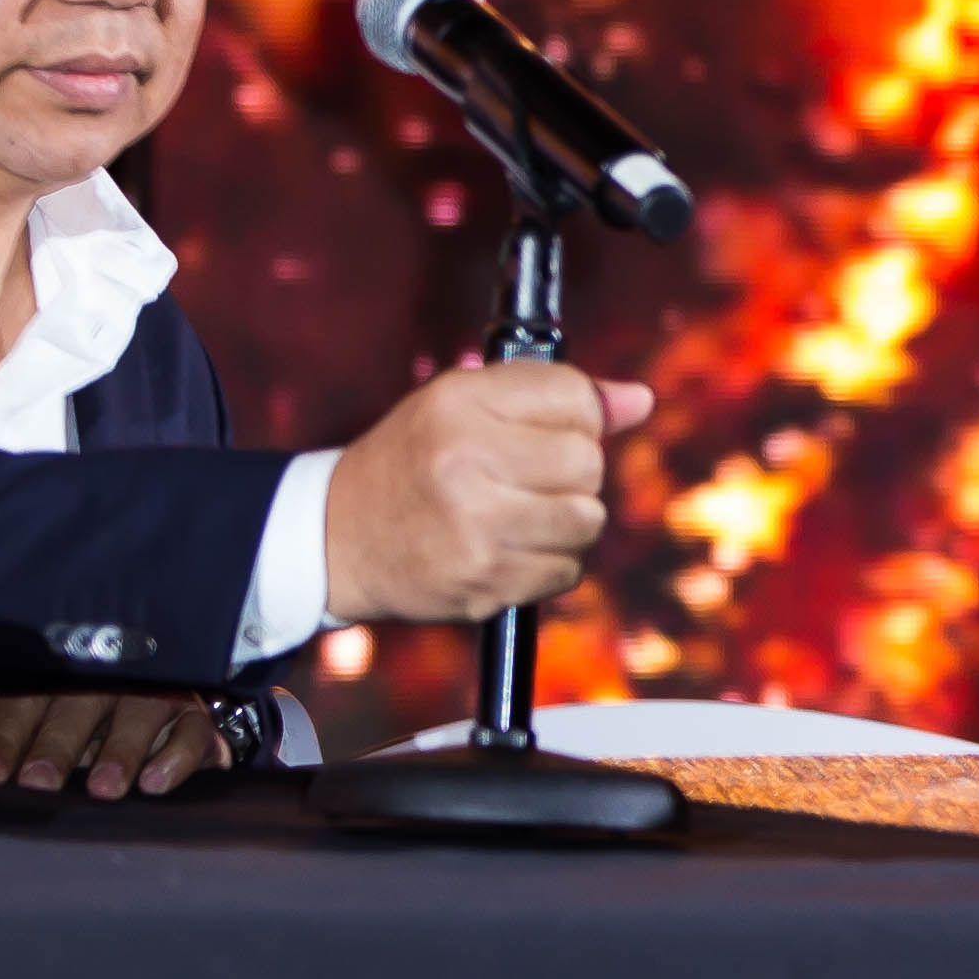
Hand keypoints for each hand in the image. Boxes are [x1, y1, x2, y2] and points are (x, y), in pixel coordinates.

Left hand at [0, 689, 224, 799]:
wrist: (170, 712)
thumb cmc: (90, 725)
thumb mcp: (43, 728)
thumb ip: (4, 746)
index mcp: (55, 684)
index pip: (22, 706)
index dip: (1, 740)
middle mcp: (104, 684)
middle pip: (76, 709)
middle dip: (55, 746)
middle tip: (38, 781)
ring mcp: (152, 698)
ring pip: (137, 714)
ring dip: (119, 750)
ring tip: (103, 789)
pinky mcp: (196, 719)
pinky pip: (190, 733)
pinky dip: (174, 757)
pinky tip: (154, 783)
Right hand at [322, 362, 658, 622]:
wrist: (338, 538)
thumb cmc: (415, 460)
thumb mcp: (464, 403)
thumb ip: (553, 394)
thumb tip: (639, 402)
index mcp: (460, 402)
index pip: (576, 398)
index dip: (577, 417)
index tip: (548, 431)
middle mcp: (466, 462)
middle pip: (588, 463)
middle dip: (574, 473)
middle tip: (530, 478)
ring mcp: (475, 528)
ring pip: (588, 521)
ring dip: (568, 522)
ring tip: (522, 514)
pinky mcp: (484, 583)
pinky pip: (568, 571)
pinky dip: (550, 564)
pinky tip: (509, 550)